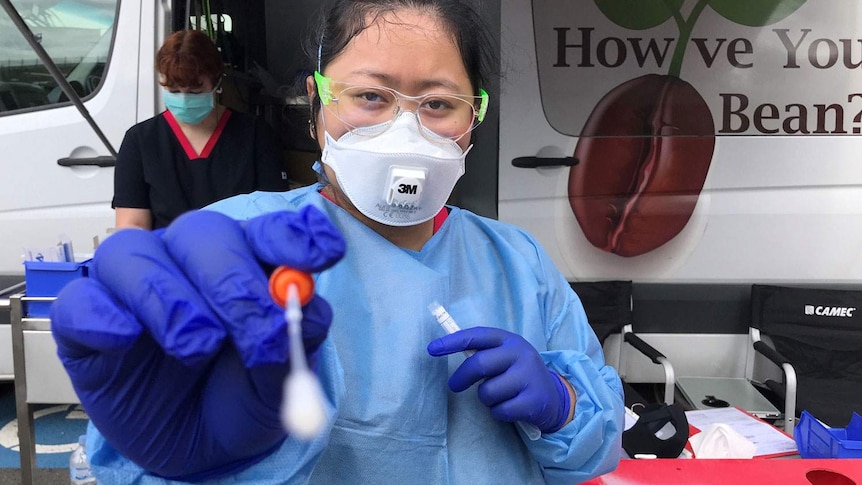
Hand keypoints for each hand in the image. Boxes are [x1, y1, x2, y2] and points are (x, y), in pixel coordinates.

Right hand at [50, 206, 344, 479]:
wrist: (194, 449)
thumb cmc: (239, 397)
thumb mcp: (279, 381)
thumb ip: (293, 342)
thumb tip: (305, 308)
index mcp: (243, 264)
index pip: (267, 231)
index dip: (293, 236)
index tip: (325, 253)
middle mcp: (187, 262)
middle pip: (200, 233)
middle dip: (231, 279)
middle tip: (252, 330)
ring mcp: (132, 287)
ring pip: (131, 253)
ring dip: (169, 298)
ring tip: (197, 347)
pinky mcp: (87, 322)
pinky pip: (82, 301)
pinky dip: (103, 316)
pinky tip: (125, 339)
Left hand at [427, 327, 569, 432]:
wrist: (553, 398)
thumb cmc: (518, 374)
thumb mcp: (505, 357)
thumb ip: (482, 352)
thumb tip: (444, 348)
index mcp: (509, 340)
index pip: (477, 336)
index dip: (453, 341)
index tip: (432, 349)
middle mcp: (521, 354)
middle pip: (479, 364)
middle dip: (461, 378)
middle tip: (454, 386)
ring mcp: (529, 377)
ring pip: (488, 391)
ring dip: (486, 399)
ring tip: (499, 397)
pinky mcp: (533, 400)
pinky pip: (500, 410)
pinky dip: (499, 413)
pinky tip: (510, 408)